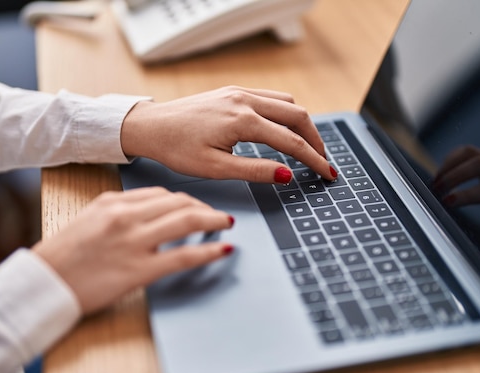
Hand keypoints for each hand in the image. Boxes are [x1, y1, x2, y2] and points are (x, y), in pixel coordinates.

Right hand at [32, 187, 233, 313]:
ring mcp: (134, 242)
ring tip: (225, 224)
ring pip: (187, 221)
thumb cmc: (63, 255)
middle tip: (217, 216)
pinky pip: (184, 256)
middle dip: (204, 207)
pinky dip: (209, 251)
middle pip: (179, 202)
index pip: (162, 194)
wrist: (44, 284)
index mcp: (113, 202)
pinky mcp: (140, 270)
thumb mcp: (89, 219)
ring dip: (213, 221)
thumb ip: (120, 211)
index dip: (186, 199)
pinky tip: (223, 250)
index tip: (196, 206)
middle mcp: (126, 216)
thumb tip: (151, 211)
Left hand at [120, 86, 336, 183]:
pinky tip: (284, 128)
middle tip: (323, 161)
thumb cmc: (176, 148)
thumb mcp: (216, 168)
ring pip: (287, 102)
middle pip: (297, 115)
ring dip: (302, 124)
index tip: (327, 173)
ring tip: (307, 147)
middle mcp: (245, 100)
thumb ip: (255, 170)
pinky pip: (271, 97)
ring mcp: (239, 92)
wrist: (152, 126)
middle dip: (315, 140)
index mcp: (242, 121)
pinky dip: (286, 112)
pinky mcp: (233, 91)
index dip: (314, 160)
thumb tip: (288, 174)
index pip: (291, 141)